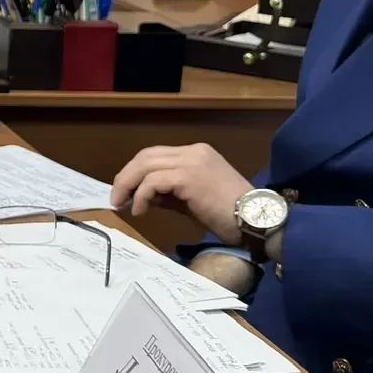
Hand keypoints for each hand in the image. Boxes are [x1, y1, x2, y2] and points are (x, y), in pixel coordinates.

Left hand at [109, 144, 252, 243]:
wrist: (256, 221)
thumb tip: (142, 196)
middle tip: (116, 198)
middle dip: (126, 176)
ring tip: (122, 204)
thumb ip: (169, 193)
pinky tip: (140, 210)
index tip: (125, 192)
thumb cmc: (230, 215)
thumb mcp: (193, 200)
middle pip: (146, 156)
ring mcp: (192, 161)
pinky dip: (141, 195)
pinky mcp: (189, 176)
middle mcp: (193, 151)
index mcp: (197, 153)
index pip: (156, 155)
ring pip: (146, 165)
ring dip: (128, 185)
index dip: (135, 172)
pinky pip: (153, 182)